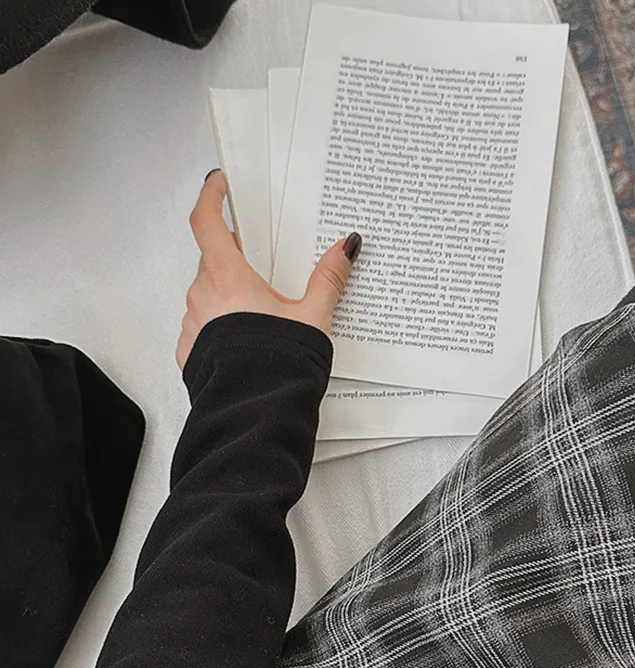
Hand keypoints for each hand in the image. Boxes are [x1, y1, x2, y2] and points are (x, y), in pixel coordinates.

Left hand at [177, 169, 361, 370]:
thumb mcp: (311, 318)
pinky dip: (219, 326)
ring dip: (227, 296)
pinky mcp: (190, 352)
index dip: (210, 197)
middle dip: (233, 259)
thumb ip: (328, 279)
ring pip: (206, 295)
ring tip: (259, 314)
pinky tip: (245, 340)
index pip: (207, 221)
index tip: (217, 185)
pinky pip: (202, 327)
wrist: (256, 414)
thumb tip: (343, 251)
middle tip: (259, 266)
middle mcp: (202, 297)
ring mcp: (192, 325)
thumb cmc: (276, 368)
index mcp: (227, 278)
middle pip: (211, 260)